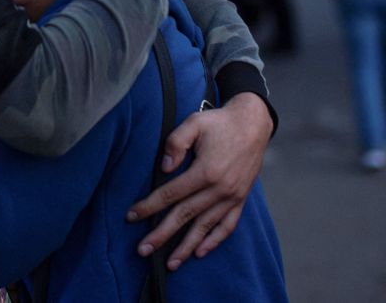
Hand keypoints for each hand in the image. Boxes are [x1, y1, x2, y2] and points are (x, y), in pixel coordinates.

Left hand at [126, 92, 271, 269]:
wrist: (253, 123)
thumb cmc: (220, 122)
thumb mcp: (194, 123)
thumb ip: (176, 142)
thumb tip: (164, 168)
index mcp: (206, 171)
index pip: (171, 194)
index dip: (150, 206)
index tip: (132, 215)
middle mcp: (220, 189)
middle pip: (185, 216)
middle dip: (162, 234)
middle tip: (143, 249)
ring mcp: (232, 197)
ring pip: (205, 227)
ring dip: (186, 247)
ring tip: (170, 263)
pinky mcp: (240, 199)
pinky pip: (227, 226)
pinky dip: (214, 241)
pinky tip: (200, 251)